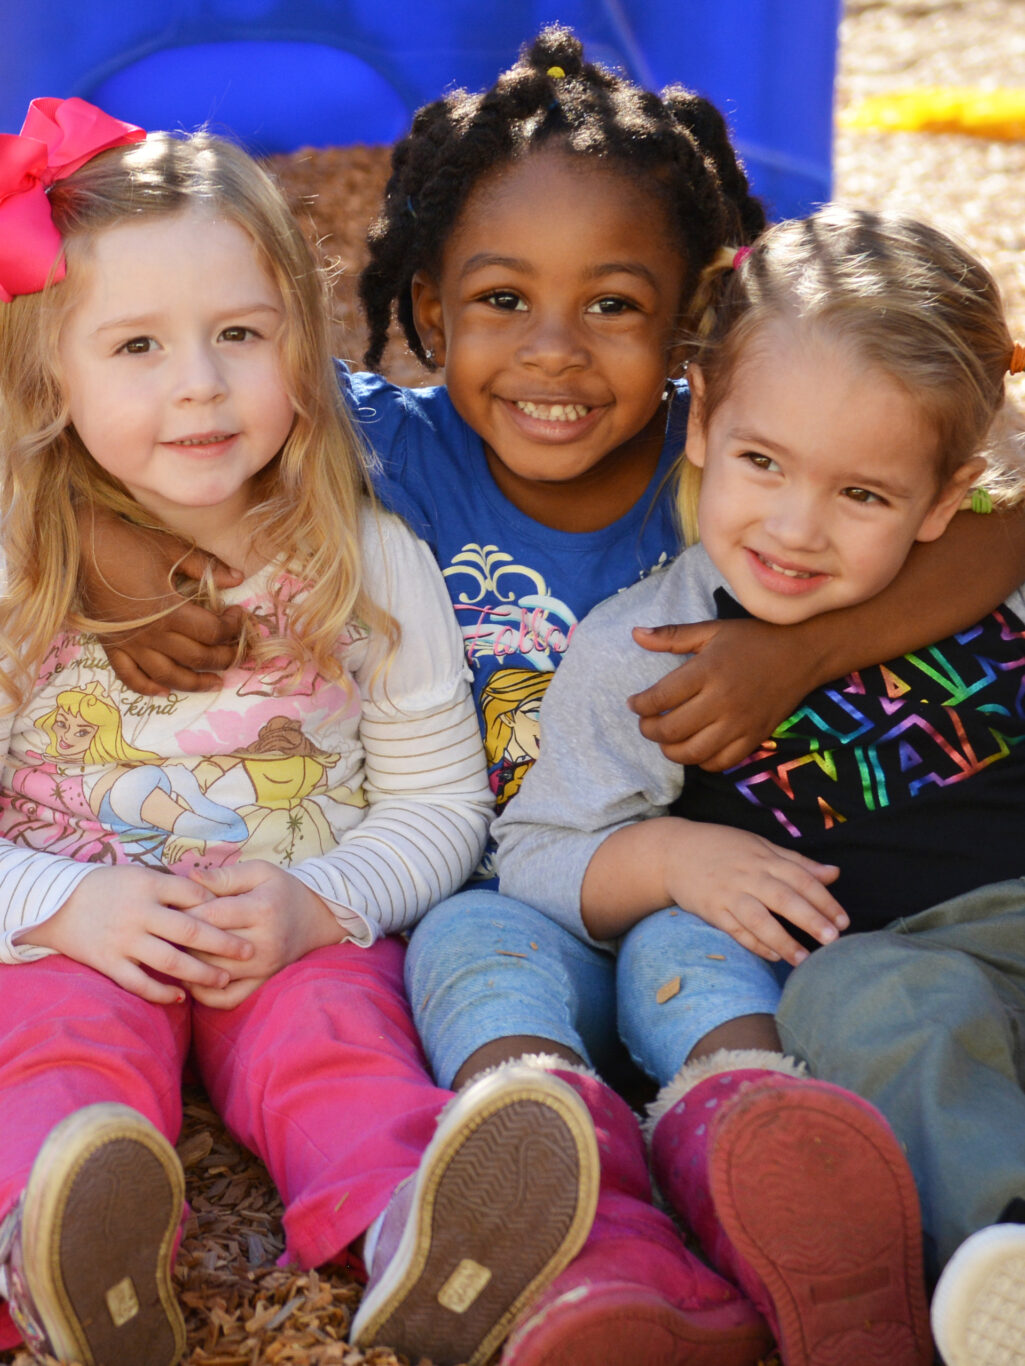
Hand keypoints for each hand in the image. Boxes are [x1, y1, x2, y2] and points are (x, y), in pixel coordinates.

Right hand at [14, 866, 255, 1003]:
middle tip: (248, 951)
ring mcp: (123, 940)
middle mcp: (138, 912)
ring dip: (200, 973)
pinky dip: (162, 993)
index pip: (195, 895)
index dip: (220, 906)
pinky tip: (181, 998)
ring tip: (223, 979)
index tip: (241, 917)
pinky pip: (139, 983)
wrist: (55, 904)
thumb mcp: (140, 874)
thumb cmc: (108, 887)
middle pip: (190, 931)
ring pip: (170, 961)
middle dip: (223, 943)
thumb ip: (172, 886)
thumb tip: (213, 895)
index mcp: (148, 885)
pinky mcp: (108, 962)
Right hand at [78, 505, 244, 694]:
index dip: (233, 628)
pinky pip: (130, 676)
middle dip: (225, 658)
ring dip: (195, 683)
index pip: (213, 632)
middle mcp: (153, 635)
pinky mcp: (112, 646)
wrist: (83, 546)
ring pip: (169, 675)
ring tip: (214, 683)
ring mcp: (131, 644)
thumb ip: (207, 567)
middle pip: (198, 657)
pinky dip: (148, 687)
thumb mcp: (173, 551)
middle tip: (239, 652)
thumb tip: (238, 577)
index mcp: (171, 612)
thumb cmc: (129, 546)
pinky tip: (164, 691)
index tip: (239, 615)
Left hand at [184, 861, 343, 1008]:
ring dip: (187, 966)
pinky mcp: (262, 983)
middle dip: (180, 940)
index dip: (183, 913)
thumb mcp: (259, 872)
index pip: (210, 917)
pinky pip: (227, 998)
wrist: (315, 918)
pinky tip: (190, 978)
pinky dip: (204, 994)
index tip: (168, 908)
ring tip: (171, 952)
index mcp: (261, 910)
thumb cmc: (281, 890)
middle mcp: (264, 943)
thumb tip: (190, 877)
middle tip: (162, 932)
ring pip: (212, 974)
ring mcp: (263, 967)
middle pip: (207, 947)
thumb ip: (224, 875)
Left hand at [629, 618, 821, 769]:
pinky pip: (719, 762)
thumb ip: (671, 636)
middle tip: (646, 722)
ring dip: (670, 750)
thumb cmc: (753, 639)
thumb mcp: (711, 631)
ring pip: (692, 753)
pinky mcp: (754, 738)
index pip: (660, 697)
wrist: (802, 653)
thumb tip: (634, 634)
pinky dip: (700, 761)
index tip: (634, 703)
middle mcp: (722, 700)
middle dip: (649, 730)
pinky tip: (694, 747)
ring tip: (666, 738)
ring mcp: (739, 723)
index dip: (640, 705)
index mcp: (708, 671)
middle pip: (671, 730)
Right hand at [663, 822, 846, 965]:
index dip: (824, 900)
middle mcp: (748, 875)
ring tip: (804, 959)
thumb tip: (834, 873)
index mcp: (764, 858)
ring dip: (782, 940)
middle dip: (810, 919)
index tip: (843, 921)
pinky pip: (735, 930)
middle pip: (784, 898)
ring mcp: (728, 894)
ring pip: (759, 919)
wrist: (673, 851)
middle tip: (833, 940)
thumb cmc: (722, 848)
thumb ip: (796, 862)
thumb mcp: (759, 846)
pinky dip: (754, 944)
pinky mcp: (711, 910)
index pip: (801, 878)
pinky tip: (772, 956)